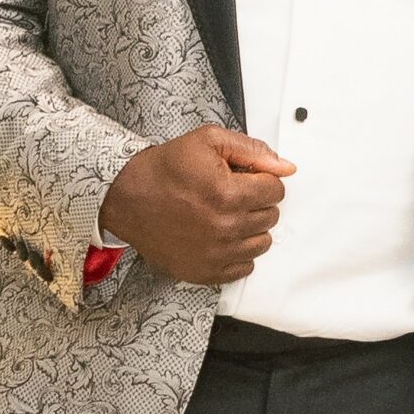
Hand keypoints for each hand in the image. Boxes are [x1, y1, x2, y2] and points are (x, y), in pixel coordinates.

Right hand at [97, 126, 294, 287]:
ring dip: (250, 228)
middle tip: (232, 194)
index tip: (246, 180)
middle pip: (270, 217)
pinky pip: (244, 268)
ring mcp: (216, 254)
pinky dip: (237, 253)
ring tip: (226, 215)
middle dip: (256, 202)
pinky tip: (220, 236)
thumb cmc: (164, 170)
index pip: (276, 191)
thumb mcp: (208, 141)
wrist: (127, 197)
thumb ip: (252, 150)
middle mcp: (225, 228)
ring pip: (262, 243)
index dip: (262, 180)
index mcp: (229, 194)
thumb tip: (285, 167)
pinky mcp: (205, 271)